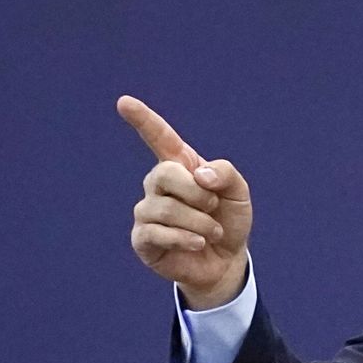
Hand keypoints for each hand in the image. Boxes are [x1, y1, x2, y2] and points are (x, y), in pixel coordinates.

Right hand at [120, 95, 252, 308]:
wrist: (226, 260)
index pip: (159, 137)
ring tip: (211, 231)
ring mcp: (147, 211)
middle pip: (165, 173)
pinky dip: (184, 238)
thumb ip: (225, 173)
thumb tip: (198, 174)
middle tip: (214, 207)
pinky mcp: (143, 239)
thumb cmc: (229, 220)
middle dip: (196, 193)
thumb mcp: (238, 193)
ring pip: (165, 208)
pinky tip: (197, 243)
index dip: (143, 120)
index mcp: (180, 166)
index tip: (124, 102)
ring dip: (198, 222)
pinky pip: (156, 232)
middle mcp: (158, 185)